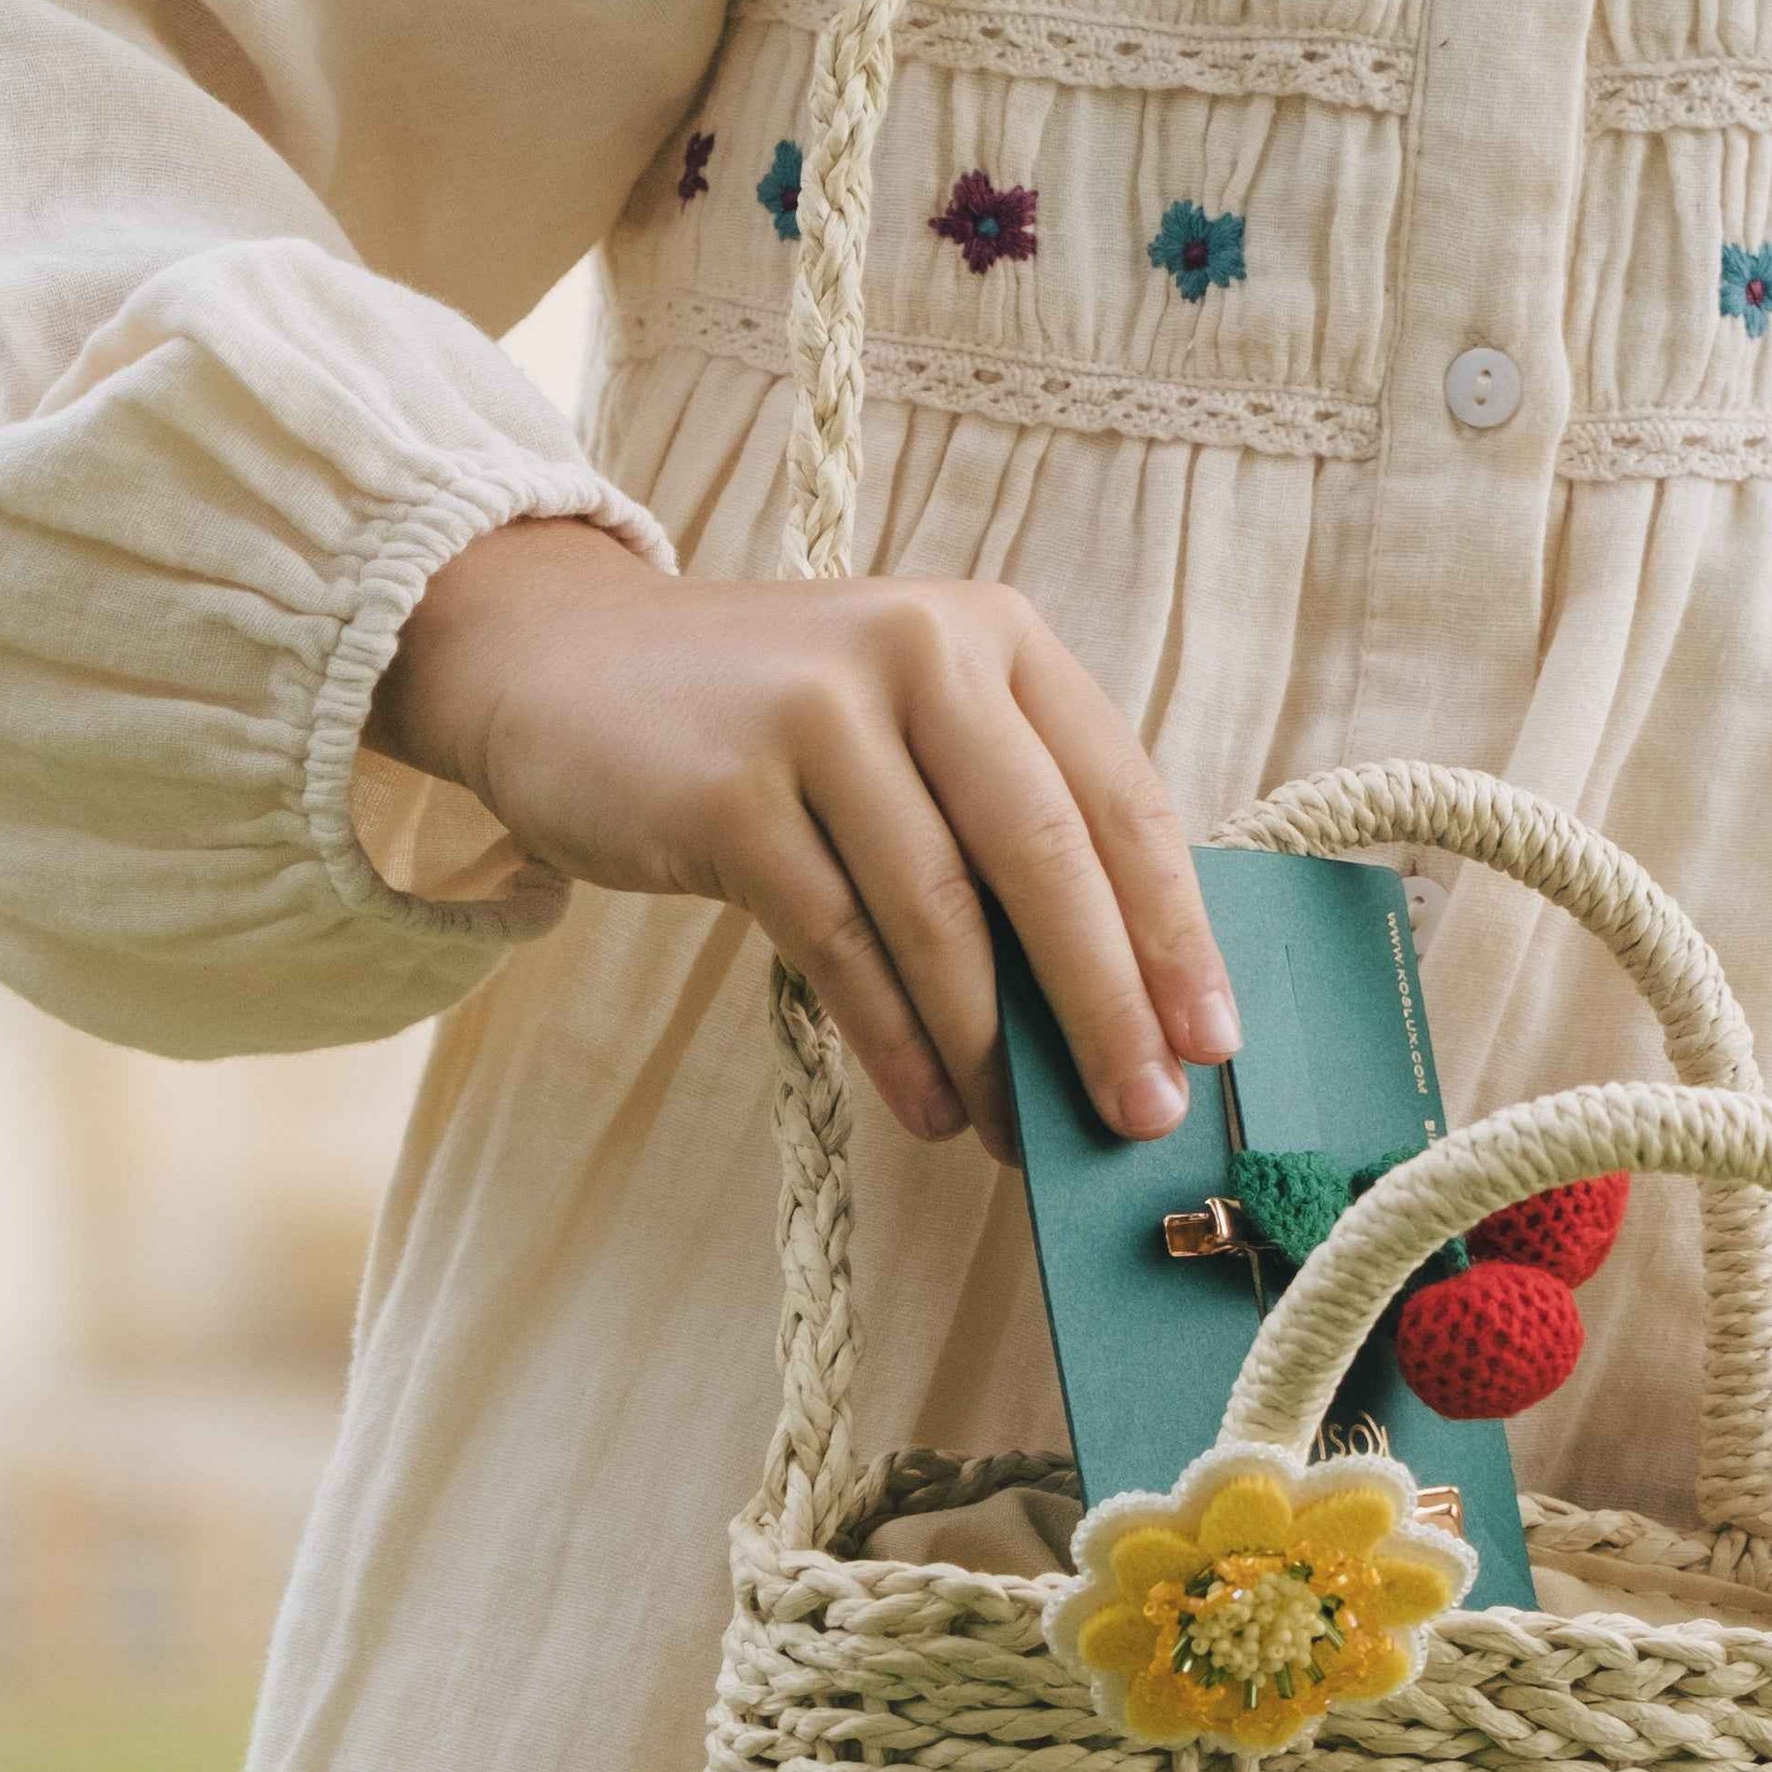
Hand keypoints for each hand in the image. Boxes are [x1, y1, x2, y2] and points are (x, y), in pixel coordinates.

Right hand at [368, 519, 1232, 1158]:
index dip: (1173, 927)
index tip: (1211, 1038)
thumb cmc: (765, 721)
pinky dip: (892, 1040)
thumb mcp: (905, 721)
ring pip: (939, 914)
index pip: (1117, 795)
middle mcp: (918, 650)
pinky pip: (838, 943)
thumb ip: (1003, 822)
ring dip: (992, 1048)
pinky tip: (929, 1106)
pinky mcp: (728, 792)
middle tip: (1142, 1112)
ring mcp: (818, 714)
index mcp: (992, 634)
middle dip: (1106, 1003)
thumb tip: (1111, 1001)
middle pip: (1045, 856)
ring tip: (1018, 1137)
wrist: (560, 664)